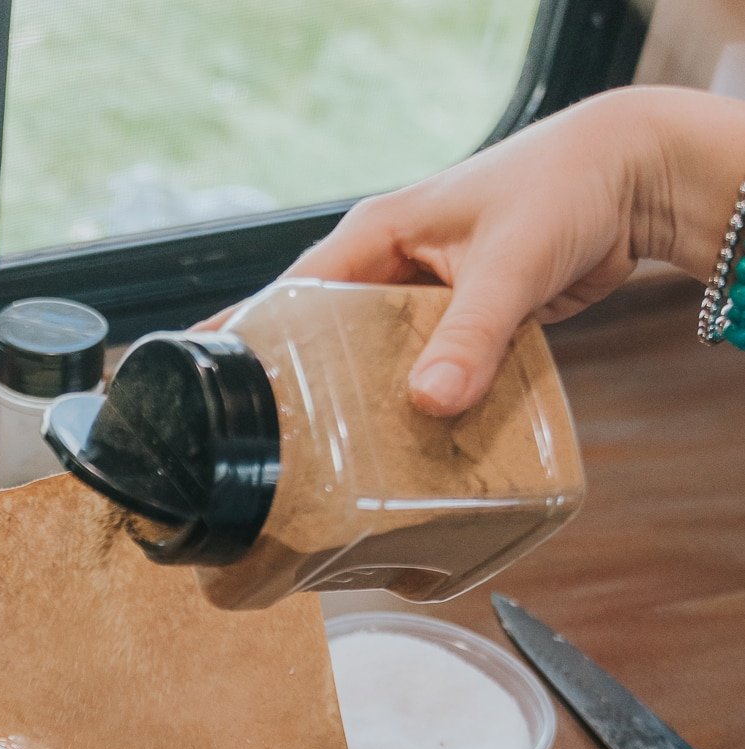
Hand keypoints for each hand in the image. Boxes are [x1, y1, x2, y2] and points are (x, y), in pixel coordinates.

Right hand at [215, 88, 744, 417]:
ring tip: (336, 473)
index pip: (290, 297)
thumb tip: (430, 403)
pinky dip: (417, 410)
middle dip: (307, 397)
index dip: (249, 347)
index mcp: (373, 237)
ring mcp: (421, 301)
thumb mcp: (509, 265)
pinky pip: (423, 375)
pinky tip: (408, 453)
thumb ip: (471, 336)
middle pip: (327, 345)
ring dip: (368, 411)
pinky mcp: (457, 327)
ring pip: (375, 367)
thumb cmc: (564, 188)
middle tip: (277, 460)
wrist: (633, 178)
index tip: (211, 397)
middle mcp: (387, 268)